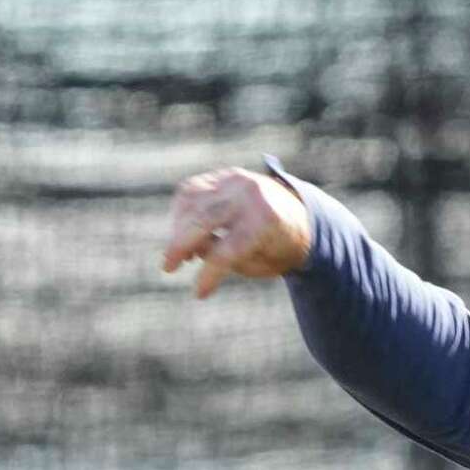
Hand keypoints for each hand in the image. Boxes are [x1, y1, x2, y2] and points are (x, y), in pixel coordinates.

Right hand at [161, 167, 312, 298]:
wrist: (300, 218)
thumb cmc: (278, 250)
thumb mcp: (259, 265)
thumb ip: (226, 258)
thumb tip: (192, 248)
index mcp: (265, 222)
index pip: (227, 251)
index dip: (209, 275)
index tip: (199, 294)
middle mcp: (249, 195)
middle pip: (202, 220)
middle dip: (179, 246)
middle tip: (168, 268)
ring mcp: (235, 180)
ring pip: (190, 202)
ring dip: (178, 230)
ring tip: (181, 255)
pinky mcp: (224, 175)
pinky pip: (191, 191)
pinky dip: (181, 213)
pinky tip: (183, 232)